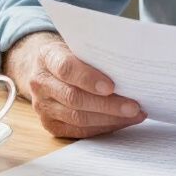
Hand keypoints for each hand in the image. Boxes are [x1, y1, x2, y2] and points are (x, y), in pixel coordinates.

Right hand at [3, 31, 145, 138]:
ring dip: (110, 119)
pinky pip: (78, 131)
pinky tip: (122, 122)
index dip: (89, 79)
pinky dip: (103, 127)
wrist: (46, 68)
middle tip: (133, 107)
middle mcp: (41, 83)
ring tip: (134, 115)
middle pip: (74, 98)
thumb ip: (96, 53)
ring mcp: (43, 106)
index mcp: (47, 57)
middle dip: (107, 105)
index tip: (111, 86)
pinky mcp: (50, 124)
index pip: (66, 69)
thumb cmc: (72, 53)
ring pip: (77, 118)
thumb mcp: (79, 44)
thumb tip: (129, 65)